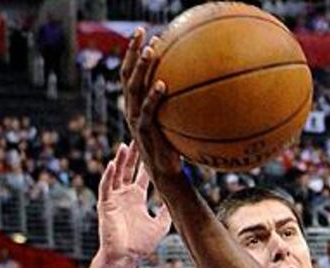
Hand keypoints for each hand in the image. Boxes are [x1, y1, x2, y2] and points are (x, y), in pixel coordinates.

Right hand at [97, 142, 170, 265]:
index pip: (142, 175)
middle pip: (129, 170)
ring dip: (120, 160)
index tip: (154, 147)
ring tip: (125, 145)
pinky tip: (113, 164)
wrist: (125, 258)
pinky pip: (106, 187)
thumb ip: (168, 210)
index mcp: (137, 198)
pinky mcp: (106, 205)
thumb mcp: (161, 225)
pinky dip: (109, 176)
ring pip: (116, 174)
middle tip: (138, 137)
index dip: (147, 162)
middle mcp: (125, 195)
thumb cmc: (141, 244)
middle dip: (134, 154)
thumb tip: (180, 199)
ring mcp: (114, 199)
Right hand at [120, 27, 180, 182]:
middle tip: (141, 31)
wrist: (167, 174)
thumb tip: (203, 88)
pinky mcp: (145, 133)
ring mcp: (136, 121)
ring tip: (150, 51)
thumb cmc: (174, 149)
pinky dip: (153, 97)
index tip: (144, 33)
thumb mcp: (176, 123)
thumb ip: (180, 106)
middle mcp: (132, 110)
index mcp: (137, 105)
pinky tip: (163, 85)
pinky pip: (148, 112)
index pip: (131, 73)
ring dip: (141, 69)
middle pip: (127, 75)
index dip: (133, 53)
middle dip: (132, 52)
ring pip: (134, 89)